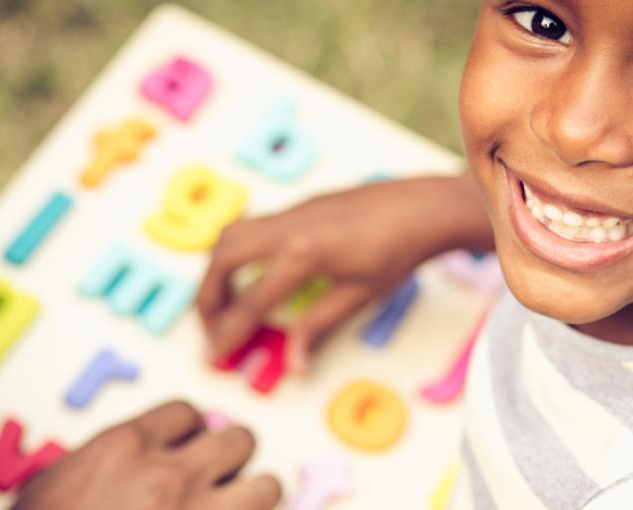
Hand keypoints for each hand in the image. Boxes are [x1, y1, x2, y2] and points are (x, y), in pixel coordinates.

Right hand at [13, 401, 280, 509]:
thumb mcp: (49, 489)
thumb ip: (100, 466)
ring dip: (255, 500)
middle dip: (230, 461)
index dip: (191, 433)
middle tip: (216, 483)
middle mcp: (172, 475)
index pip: (187, 413)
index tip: (186, 450)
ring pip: (268, 487)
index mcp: (126, 449)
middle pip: (239, 440)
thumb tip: (122, 466)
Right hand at [197, 173, 492, 371]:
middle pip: (223, 260)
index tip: (214, 356)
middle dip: (208, 298)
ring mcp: (291, 212)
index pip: (251, 303)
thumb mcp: (359, 295)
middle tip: (211, 329)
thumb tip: (294, 364)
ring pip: (230, 234)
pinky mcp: (298, 206)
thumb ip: (317, 327)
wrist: (424, 207)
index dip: (229, 334)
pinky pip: (251, 225)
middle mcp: (287, 227)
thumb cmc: (399, 251)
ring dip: (216, 270)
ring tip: (223, 303)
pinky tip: (248, 274)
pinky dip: (235, 250)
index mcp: (303, 254)